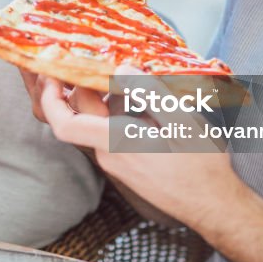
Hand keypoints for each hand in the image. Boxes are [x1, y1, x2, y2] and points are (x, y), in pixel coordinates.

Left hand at [35, 69, 242, 228]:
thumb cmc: (201, 166)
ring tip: (122, 72)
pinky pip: (109, 131)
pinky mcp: (126, 163)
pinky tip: (137, 98)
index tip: (51, 72)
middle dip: (78, 84)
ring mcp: (116, 161)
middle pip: (79, 114)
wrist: (211, 205)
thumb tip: (121, 68)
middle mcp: (108, 154)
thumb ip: (150, 92)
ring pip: (95, 121)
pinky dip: (114, 110)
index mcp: (116, 143)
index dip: (51, 97)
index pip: (65, 123)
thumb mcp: (183, 120)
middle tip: (89, 56)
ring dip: (101, 96)